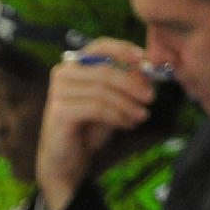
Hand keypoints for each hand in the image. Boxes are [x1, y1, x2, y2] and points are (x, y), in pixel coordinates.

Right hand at [35, 43, 159, 209]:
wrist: (66, 162)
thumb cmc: (88, 130)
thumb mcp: (112, 102)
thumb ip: (126, 84)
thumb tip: (146, 69)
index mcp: (74, 65)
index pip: (100, 47)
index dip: (124, 50)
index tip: (145, 60)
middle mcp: (63, 74)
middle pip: (105, 70)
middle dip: (132, 83)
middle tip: (150, 97)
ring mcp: (58, 92)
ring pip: (103, 91)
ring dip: (127, 104)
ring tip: (141, 116)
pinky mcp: (60, 112)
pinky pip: (97, 108)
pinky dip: (118, 116)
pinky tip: (128, 124)